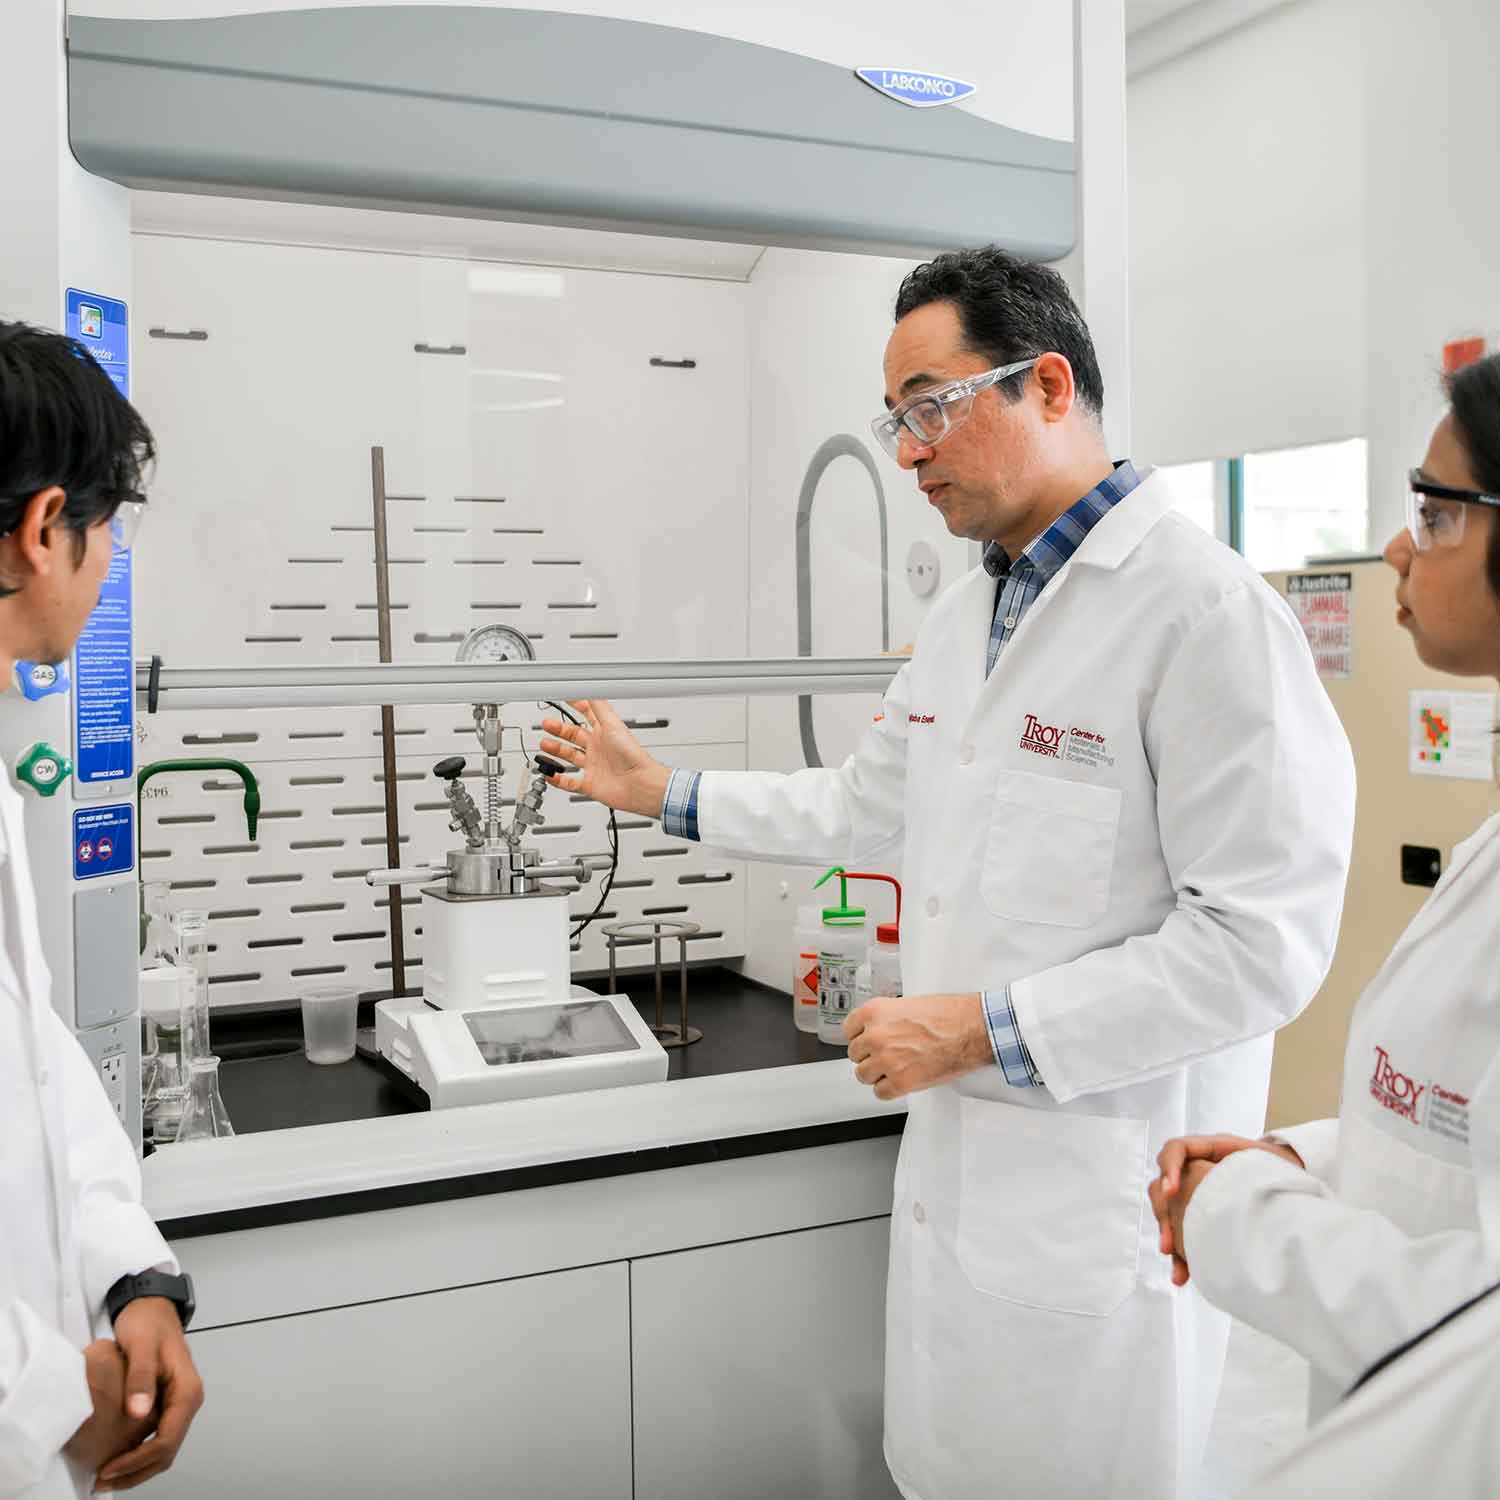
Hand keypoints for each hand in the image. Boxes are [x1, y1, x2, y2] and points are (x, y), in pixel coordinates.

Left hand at [94, 1297, 204, 1490]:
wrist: (150, 1308)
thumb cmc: (148, 1323)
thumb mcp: (141, 1345)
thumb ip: (140, 1377)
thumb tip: (139, 1413)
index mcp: (188, 1390)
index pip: (168, 1439)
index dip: (138, 1460)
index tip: (109, 1468)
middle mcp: (187, 1401)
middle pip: (167, 1451)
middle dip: (136, 1472)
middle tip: (102, 1481)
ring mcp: (177, 1404)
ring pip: (162, 1450)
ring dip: (136, 1468)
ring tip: (105, 1477)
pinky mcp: (164, 1405)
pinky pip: (154, 1439)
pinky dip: (136, 1455)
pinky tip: (114, 1457)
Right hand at [538, 699, 670, 819]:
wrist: (639, 784)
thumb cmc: (632, 755)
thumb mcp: (612, 725)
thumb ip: (599, 707)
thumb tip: (590, 688)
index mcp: (604, 732)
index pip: (587, 714)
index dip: (575, 705)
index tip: (563, 697)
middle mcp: (598, 748)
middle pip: (573, 735)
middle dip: (559, 729)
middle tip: (546, 723)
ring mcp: (593, 766)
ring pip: (569, 756)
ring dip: (555, 751)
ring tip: (544, 745)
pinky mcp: (590, 784)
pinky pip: (570, 782)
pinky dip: (558, 779)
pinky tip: (549, 774)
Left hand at [843, 993, 991, 1100]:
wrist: (971, 1029)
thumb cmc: (948, 1014)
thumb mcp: (907, 1004)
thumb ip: (886, 1018)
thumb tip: (877, 1030)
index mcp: (874, 1012)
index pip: (848, 1030)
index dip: (860, 1037)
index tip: (866, 1041)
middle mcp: (875, 1035)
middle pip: (855, 1054)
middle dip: (869, 1055)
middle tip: (887, 1054)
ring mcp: (886, 1060)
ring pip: (863, 1075)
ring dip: (876, 1074)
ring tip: (893, 1069)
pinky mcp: (900, 1082)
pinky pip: (880, 1093)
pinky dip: (889, 1090)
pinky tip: (900, 1081)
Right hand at [1147, 1134, 1304, 1285]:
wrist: (1292, 1183)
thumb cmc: (1280, 1167)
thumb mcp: (1265, 1161)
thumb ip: (1248, 1167)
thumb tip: (1233, 1189)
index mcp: (1210, 1148)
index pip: (1177, 1149)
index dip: (1170, 1168)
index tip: (1173, 1191)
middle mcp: (1196, 1167)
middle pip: (1164, 1183)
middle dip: (1163, 1211)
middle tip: (1167, 1234)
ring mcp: (1195, 1191)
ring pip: (1168, 1210)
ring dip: (1166, 1231)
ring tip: (1170, 1253)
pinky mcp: (1200, 1214)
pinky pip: (1181, 1231)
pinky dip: (1180, 1253)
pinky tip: (1182, 1273)